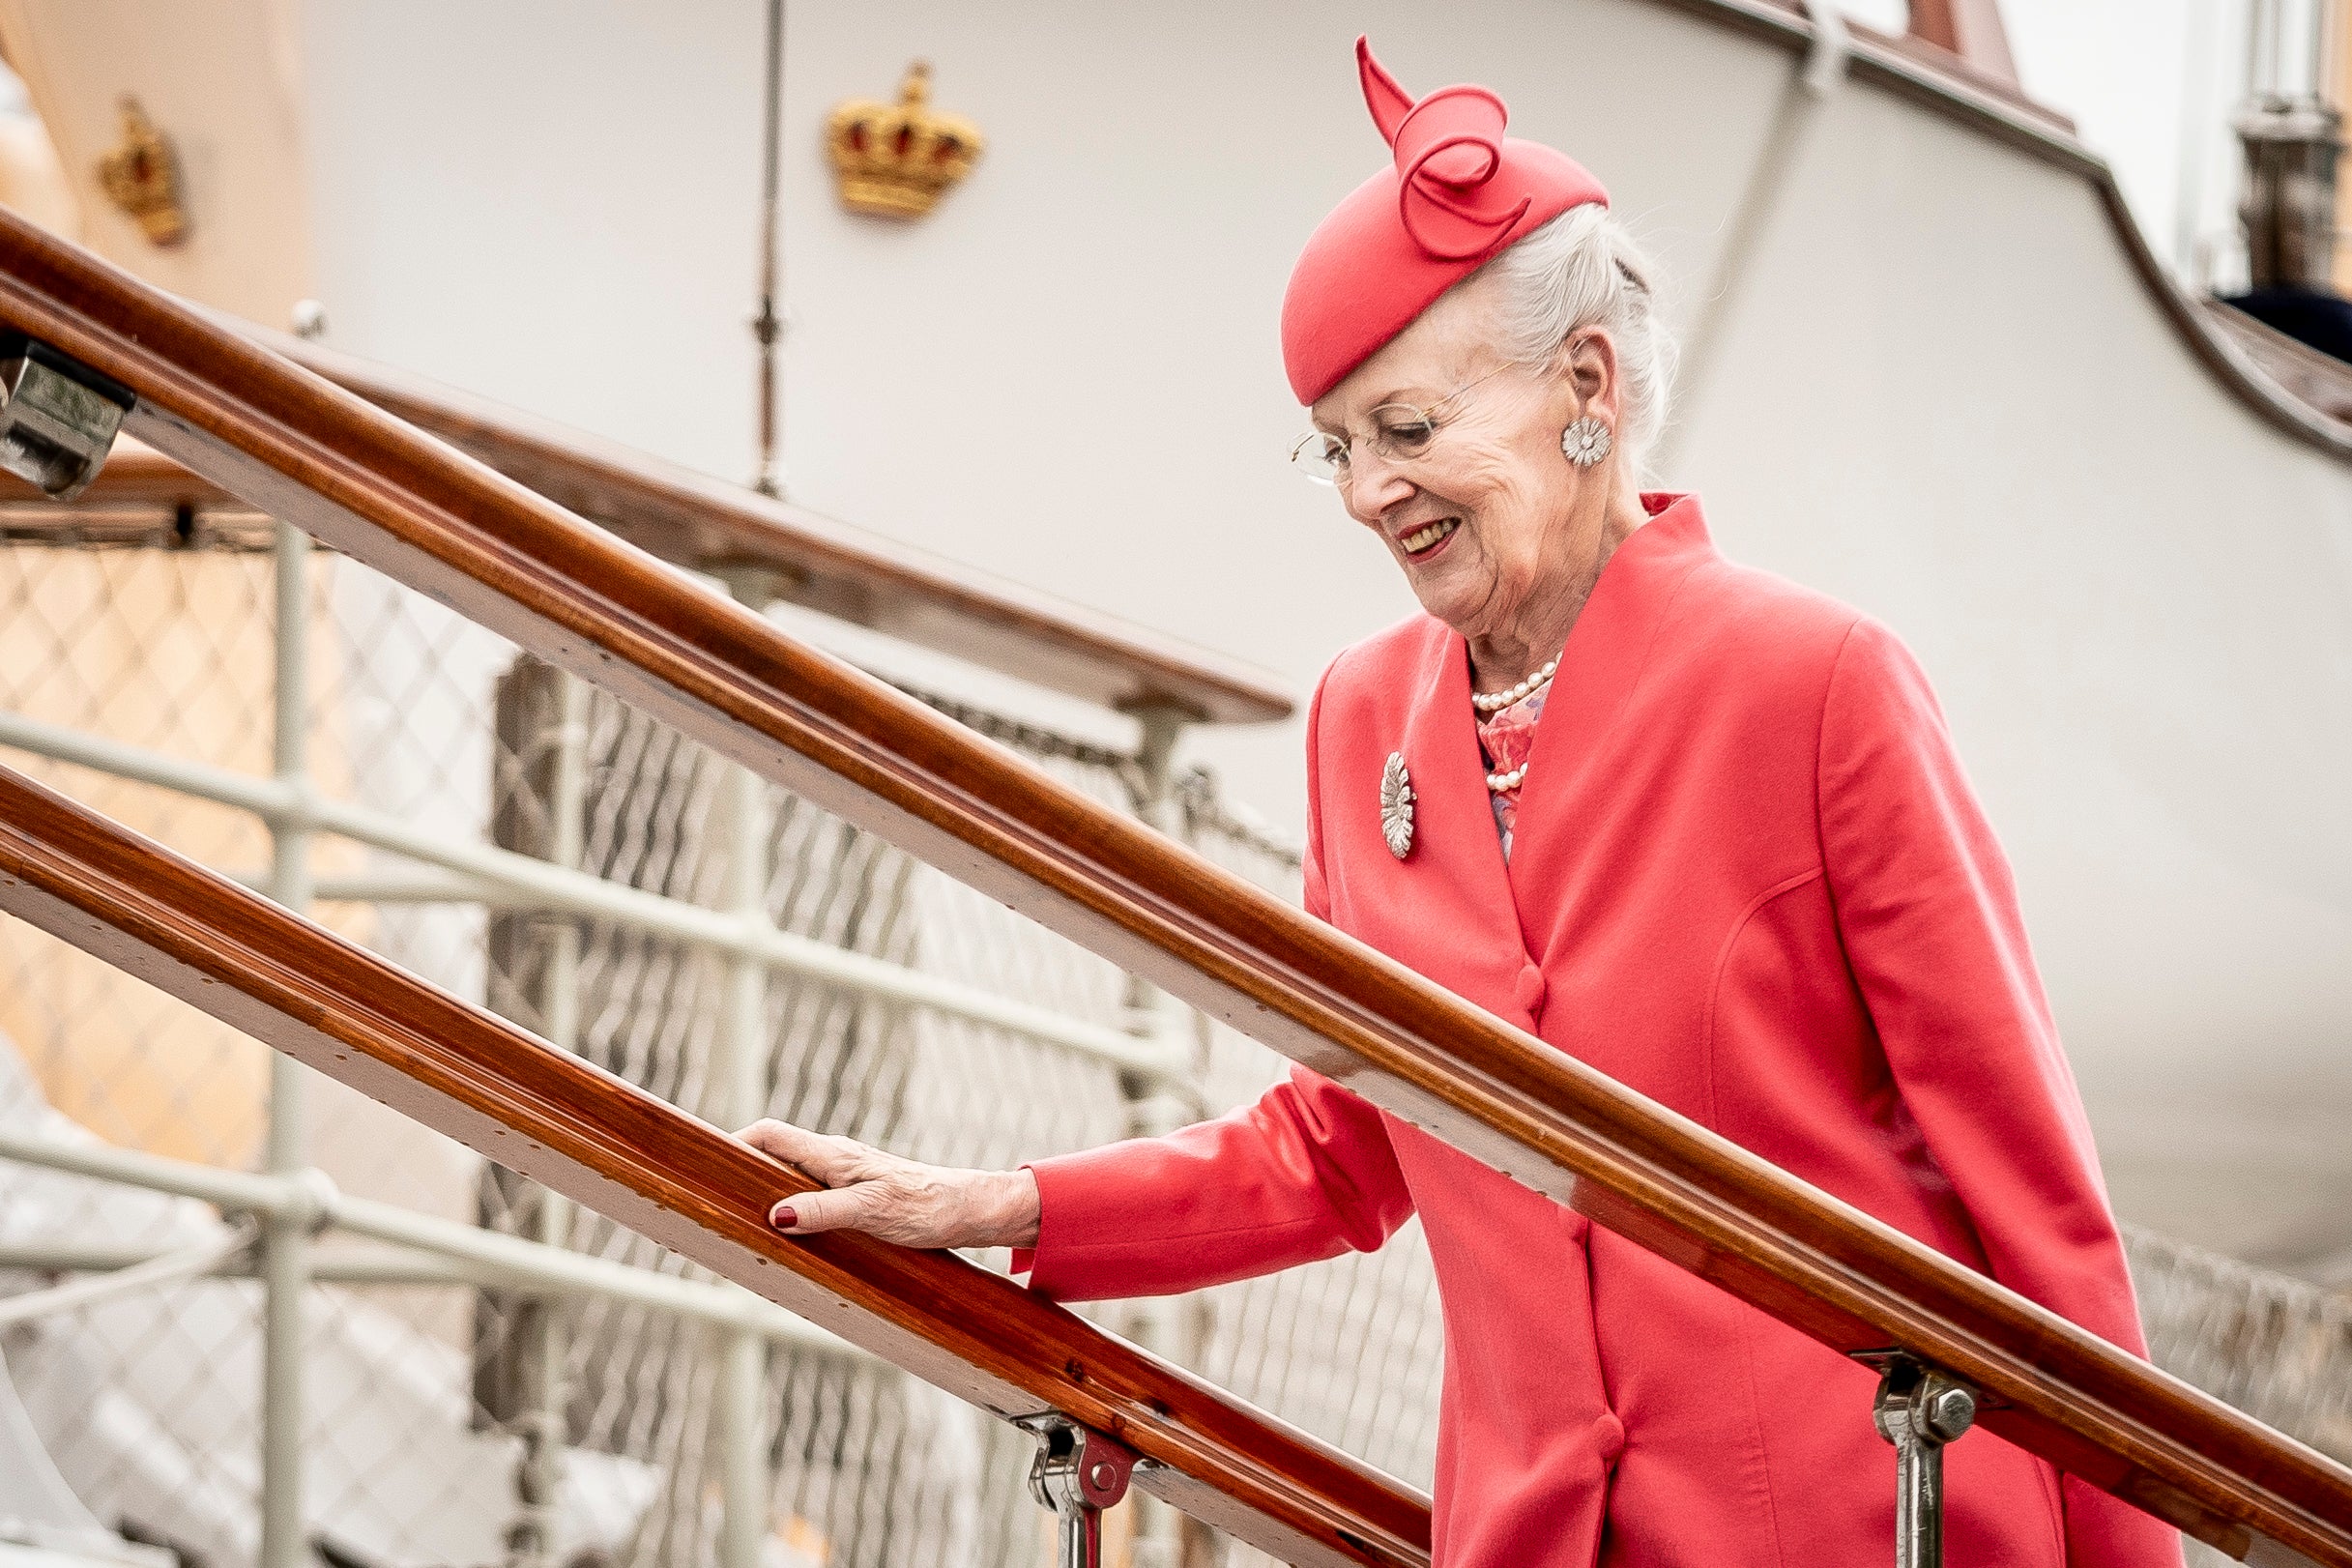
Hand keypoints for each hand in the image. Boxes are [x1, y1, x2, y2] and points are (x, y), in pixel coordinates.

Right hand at [736, 1119, 1040, 1249]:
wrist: (968, 1210)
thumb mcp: (873, 1212)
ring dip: (761, 1193)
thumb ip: (825, 1212)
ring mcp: (844, 1177)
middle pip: (772, 1155)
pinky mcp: (855, 1194)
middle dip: (738, 1172)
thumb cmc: (926, 1207)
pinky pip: (808, 1194)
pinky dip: (787, 1207)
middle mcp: (834, 1160)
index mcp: (832, 1156)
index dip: (732, 1144)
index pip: (769, 1135)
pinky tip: (783, 1235)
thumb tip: (776, 1215)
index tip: (701, 1165)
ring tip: (735, 1222)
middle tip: (708, 1200)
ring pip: (789, 1176)